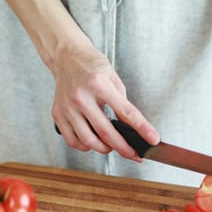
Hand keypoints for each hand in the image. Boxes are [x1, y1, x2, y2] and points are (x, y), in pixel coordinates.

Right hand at [51, 45, 159, 159]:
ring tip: (111, 146)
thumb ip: (122, 103)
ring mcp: (68, 107)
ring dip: (104, 149)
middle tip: (133, 154)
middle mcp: (81, 96)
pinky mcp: (58, 114)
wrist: (67, 57)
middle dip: (123, 148)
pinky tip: (92, 141)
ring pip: (88, 140)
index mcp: (99, 84)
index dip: (142, 129)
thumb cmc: (92, 67)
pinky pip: (72, 140)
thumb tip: (131, 128)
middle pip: (106, 132)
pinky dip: (85, 147)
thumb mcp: (114, 79)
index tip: (152, 139)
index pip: (126, 112)